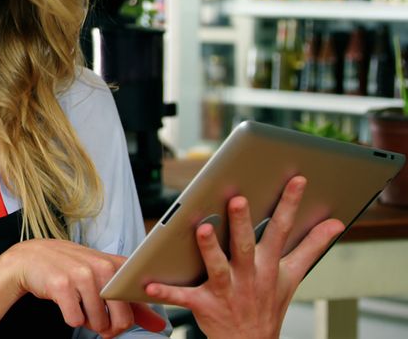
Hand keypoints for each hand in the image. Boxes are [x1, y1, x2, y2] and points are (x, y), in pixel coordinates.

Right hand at [5, 239, 165, 337]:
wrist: (30, 257)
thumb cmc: (72, 269)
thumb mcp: (104, 279)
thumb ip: (133, 303)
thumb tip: (160, 326)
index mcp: (116, 265)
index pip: (138, 303)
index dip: (129, 318)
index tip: (117, 317)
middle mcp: (101, 268)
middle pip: (122, 320)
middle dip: (109, 328)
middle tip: (98, 320)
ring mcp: (81, 275)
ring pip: (99, 323)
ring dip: (89, 323)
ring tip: (80, 307)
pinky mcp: (61, 286)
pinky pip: (75, 320)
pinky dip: (71, 318)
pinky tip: (66, 304)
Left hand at [144, 176, 344, 338]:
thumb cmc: (267, 303)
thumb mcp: (293, 276)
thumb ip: (311, 247)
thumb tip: (336, 223)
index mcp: (269, 264)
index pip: (282, 229)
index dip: (290, 204)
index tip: (297, 179)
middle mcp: (249, 275)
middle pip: (246, 245)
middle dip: (241, 222)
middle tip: (236, 198)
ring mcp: (227, 290)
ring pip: (218, 266)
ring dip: (209, 249)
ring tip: (202, 229)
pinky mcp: (204, 305)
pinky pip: (183, 297)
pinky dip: (166, 292)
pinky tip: (149, 284)